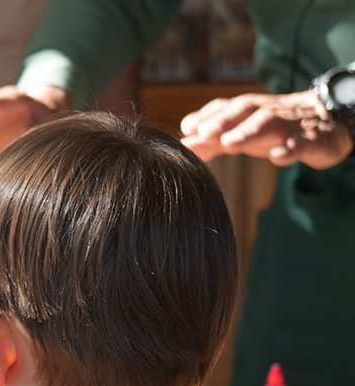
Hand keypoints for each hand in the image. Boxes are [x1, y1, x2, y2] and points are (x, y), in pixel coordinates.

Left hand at [181, 91, 354, 168]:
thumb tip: (182, 146)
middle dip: (223, 120)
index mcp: (249, 110)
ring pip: (269, 123)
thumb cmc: (272, 128)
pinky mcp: (310, 140)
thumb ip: (212, 140)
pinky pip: (300, 143)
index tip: (187, 129)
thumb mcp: (241, 132)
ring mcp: (288, 125)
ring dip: (248, 131)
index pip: (225, 107)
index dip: (206, 116)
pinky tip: (278, 157)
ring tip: (230, 143)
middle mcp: (266, 112)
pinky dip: (289, 149)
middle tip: (204, 134)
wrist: (325, 121)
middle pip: (244, 110)